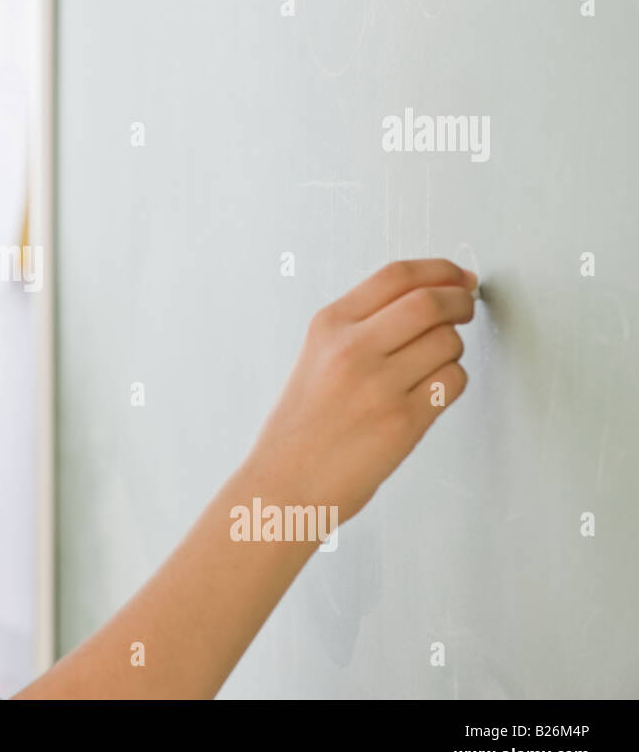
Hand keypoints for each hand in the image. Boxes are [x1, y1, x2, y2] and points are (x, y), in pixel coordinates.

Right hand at [243, 258, 478, 523]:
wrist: (285, 481)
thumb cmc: (303, 424)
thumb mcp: (316, 356)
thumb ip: (362, 324)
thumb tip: (430, 296)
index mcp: (328, 326)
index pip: (397, 275)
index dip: (440, 270)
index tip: (459, 277)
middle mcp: (352, 349)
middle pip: (431, 302)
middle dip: (461, 301)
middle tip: (466, 309)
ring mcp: (378, 386)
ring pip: (449, 342)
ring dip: (453, 348)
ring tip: (431, 365)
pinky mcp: (403, 421)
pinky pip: (453, 382)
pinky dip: (451, 382)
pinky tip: (428, 392)